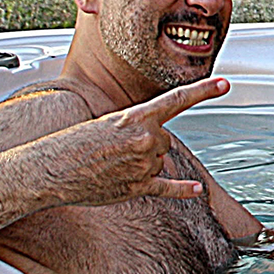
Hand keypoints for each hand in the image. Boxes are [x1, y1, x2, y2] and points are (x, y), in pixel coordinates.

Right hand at [42, 77, 227, 206]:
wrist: (49, 169)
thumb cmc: (70, 143)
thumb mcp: (105, 122)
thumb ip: (134, 127)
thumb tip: (152, 141)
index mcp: (136, 117)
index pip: (177, 100)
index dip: (204, 91)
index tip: (224, 84)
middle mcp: (145, 139)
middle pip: (165, 140)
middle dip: (146, 143)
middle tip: (115, 148)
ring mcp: (143, 165)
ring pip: (159, 161)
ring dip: (143, 163)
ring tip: (112, 164)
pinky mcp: (137, 187)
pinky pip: (168, 188)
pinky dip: (182, 190)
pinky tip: (195, 190)